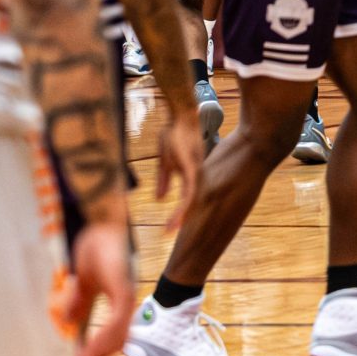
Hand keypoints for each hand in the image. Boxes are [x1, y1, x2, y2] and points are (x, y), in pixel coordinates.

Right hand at [60, 217, 136, 355]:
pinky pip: (115, 320)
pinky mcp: (123, 288)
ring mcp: (126, 293)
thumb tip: (69, 321)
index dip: (100, 349)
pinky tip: (89, 348)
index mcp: (119, 296)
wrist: (103, 221)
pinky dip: (102, 337)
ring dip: (100, 351)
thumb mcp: (84, 278)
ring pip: (117, 333)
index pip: (113, 330)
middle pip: (117, 337)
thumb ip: (80, 299)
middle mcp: (126, 297)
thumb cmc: (97, 244)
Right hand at [154, 94, 203, 233]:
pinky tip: (179, 217)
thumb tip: (161, 200)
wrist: (182, 116)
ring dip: (181, 218)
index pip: (188, 202)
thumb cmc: (175, 135)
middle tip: (172, 239)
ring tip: (172, 232)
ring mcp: (196, 174)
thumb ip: (164, 180)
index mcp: (190, 177)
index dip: (181, 217)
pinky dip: (183, 206)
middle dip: (182, 222)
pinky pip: (190, 192)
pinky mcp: (193, 169)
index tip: (170, 232)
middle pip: (192, 205)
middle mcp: (196, 178)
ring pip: (191, 202)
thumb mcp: (166, 162)